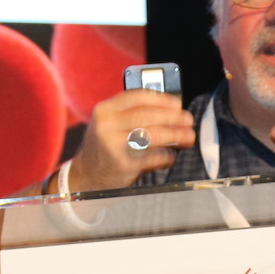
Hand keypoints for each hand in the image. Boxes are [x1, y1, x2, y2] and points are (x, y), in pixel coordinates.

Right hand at [70, 89, 195, 191]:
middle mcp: (107, 125)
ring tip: (188, 137)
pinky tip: (172, 156)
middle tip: (188, 120)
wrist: (85, 176)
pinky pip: (153, 157)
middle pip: (147, 116)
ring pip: (153, 135)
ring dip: (176, 135)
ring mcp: (114, 146)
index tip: (177, 104)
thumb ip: (131, 114)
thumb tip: (171, 110)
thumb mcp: (110, 125)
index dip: (161, 100)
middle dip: (173, 117)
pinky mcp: (123, 165)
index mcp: (105, 110)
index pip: (137, 97)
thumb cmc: (105, 147)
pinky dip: (167, 156)